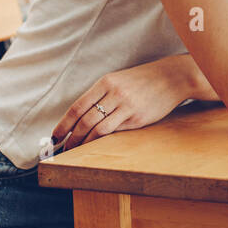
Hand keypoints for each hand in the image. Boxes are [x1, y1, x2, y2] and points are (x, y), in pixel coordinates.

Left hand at [50, 55, 198, 150]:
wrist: (172, 77)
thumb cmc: (144, 80)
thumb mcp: (119, 80)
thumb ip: (102, 95)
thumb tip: (81, 116)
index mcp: (106, 82)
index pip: (78, 106)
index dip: (64, 123)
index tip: (56, 135)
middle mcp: (114, 93)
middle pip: (84, 120)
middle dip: (71, 137)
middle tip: (63, 148)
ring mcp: (126, 106)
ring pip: (97, 129)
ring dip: (83, 142)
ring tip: (76, 150)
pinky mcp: (138, 118)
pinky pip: (115, 132)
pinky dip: (101, 141)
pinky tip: (96, 145)